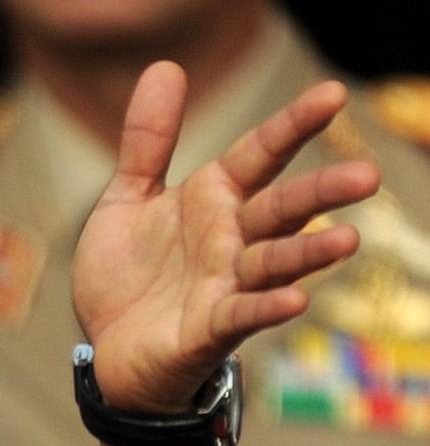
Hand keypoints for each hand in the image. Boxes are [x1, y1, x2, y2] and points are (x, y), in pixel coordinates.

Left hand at [73, 66, 377, 412]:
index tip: (332, 96)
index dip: (295, 125)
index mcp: (215, 197)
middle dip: (323, 193)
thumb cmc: (127, 274)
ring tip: (347, 240)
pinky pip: (242, 314)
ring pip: (276, 261)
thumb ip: (148, 142)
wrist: (107, 349)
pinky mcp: (211, 328)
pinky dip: (266, 307)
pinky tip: (295, 301)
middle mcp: (232, 237)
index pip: (263, 152)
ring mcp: (226, 283)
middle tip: (367, 177)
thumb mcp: (127, 200)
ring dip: (309, 253)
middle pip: (284, 207)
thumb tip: (165, 68)